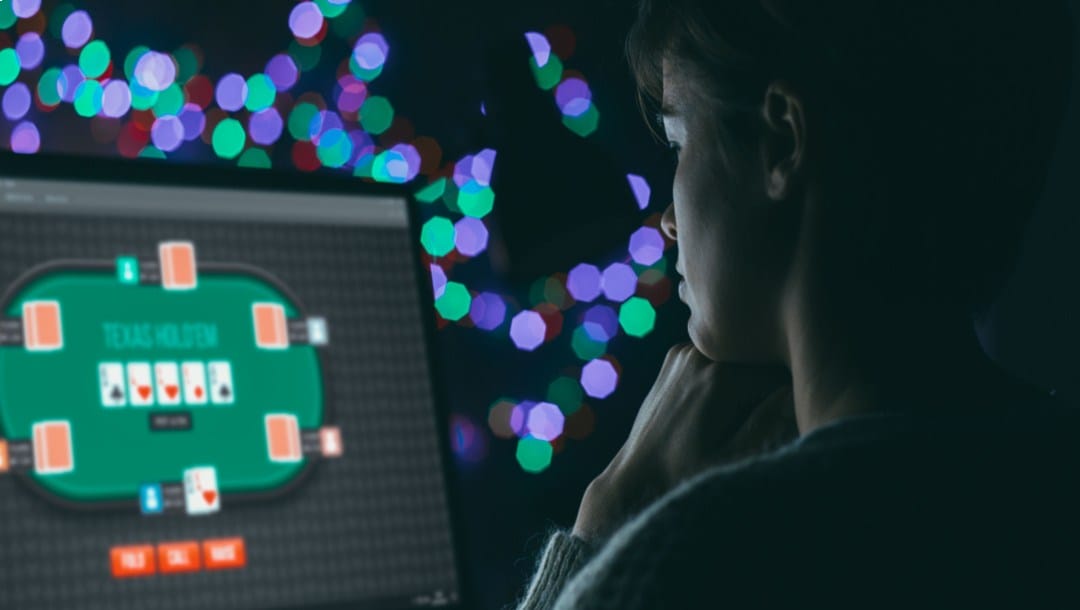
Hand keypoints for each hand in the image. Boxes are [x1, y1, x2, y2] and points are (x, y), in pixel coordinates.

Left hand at [572, 344, 796, 541]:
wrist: (636, 478)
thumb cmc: (685, 477)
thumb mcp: (732, 462)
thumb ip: (770, 424)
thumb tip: (797, 391)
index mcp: (720, 376)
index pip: (784, 372)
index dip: (793, 398)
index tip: (784, 423)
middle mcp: (700, 354)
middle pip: (760, 361)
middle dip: (768, 390)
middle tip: (754, 426)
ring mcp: (684, 352)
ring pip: (740, 359)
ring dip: (746, 384)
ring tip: (732, 421)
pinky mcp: (675, 358)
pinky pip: (718, 360)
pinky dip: (724, 379)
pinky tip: (715, 411)